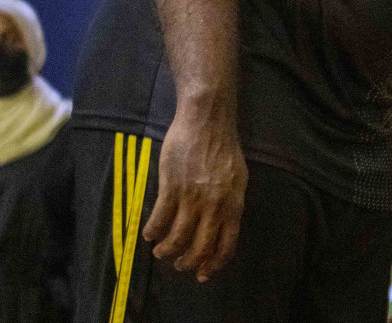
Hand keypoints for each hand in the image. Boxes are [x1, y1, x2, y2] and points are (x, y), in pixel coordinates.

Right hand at [141, 103, 247, 282]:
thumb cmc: (222, 147)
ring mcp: (193, 196)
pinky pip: (159, 219)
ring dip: (166, 250)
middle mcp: (216, 204)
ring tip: (161, 250)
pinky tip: (150, 234)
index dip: (213, 263)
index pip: (227, 244)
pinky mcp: (172, 187)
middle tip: (178, 264)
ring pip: (178, 238)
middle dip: (187, 262)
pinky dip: (153, 232)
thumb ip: (229, 203)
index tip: (202, 274)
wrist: (208, 120)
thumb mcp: (237, 178)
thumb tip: (221, 229)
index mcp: (234, 202)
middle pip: (201, 247)